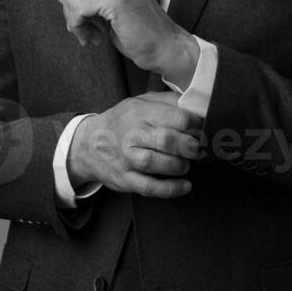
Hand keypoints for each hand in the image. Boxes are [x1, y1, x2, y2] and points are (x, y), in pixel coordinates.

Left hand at [57, 0, 198, 84]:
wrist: (166, 48)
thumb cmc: (141, 34)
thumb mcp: (111, 9)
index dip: (75, 6)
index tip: (86, 25)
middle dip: (73, 14)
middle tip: (86, 33)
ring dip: (76, 22)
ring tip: (92, 37)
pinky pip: (79, 8)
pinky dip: (80, 26)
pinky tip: (95, 38)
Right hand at [68, 91, 201, 197]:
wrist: (88, 143)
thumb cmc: (122, 121)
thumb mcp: (141, 102)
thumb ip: (168, 102)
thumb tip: (197, 106)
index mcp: (140, 112)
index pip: (176, 117)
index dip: (195, 125)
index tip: (203, 129)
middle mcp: (132, 134)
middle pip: (167, 140)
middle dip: (190, 146)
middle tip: (197, 148)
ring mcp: (127, 158)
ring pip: (157, 163)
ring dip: (180, 165)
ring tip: (186, 164)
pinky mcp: (125, 179)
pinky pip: (149, 187)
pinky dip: (170, 188)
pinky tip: (184, 185)